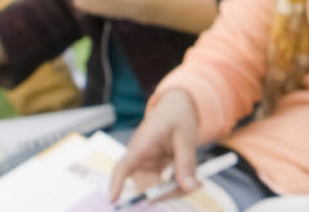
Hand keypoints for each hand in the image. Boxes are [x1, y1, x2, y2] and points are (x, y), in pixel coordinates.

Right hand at [111, 89, 203, 203]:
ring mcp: (145, 165)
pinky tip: (190, 180)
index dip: (117, 183)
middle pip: (145, 186)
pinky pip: (161, 185)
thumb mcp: (186, 138)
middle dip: (167, 192)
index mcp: (141, 145)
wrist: (176, 107)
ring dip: (174, 190)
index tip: (113, 199)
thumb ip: (186, 164)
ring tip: (195, 181)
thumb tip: (189, 188)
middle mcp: (138, 158)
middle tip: (194, 186)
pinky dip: (176, 185)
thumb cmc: (177, 117)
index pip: (124, 166)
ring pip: (155, 189)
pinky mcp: (153, 169)